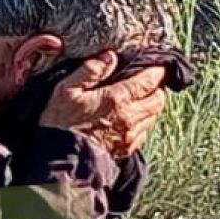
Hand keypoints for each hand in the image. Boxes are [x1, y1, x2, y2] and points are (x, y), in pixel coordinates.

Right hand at [37, 51, 168, 158]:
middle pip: (159, 99)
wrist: (60, 161)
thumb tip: (109, 57)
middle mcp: (130, 117)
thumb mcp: (66, 90)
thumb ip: (90, 71)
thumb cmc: (60, 124)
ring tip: (140, 99)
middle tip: (148, 81)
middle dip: (157, 88)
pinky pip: (145, 132)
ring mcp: (130, 136)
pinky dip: (143, 122)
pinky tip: (130, 119)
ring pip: (154, 116)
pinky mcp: (127, 149)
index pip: (150, 80)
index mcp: (117, 99)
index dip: (156, 70)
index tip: (156, 64)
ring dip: (151, 105)